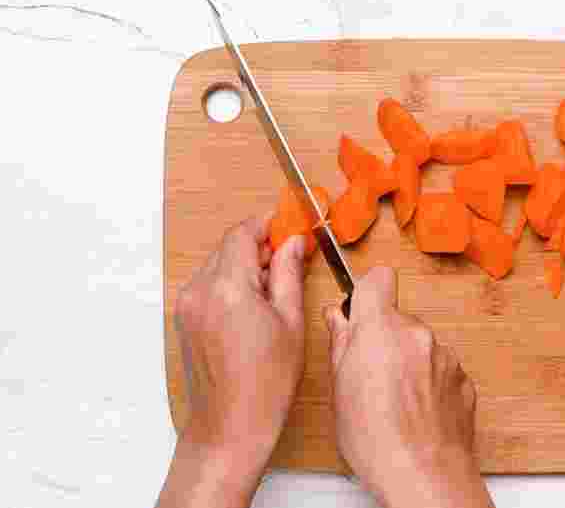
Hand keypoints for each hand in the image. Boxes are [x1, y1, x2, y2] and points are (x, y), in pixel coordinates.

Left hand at [157, 215, 308, 507]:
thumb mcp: (290, 322)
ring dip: (245, 266)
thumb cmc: (265, 384)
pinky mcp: (184, 319)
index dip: (268, 225)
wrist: (229, 426)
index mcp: (228, 288)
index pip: (243, 234)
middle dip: (259, 247)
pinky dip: (231, 284)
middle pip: (228, 247)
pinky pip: (208, 286)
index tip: (289, 227)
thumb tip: (292, 243)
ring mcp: (186, 305)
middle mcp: (199, 291)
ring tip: (275, 289)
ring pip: (218, 266)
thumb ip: (288, 274)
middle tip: (290, 258)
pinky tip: (255, 306)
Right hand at [324, 267, 493, 507]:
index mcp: (381, 329)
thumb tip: (339, 320)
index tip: (361, 308)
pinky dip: (428, 383)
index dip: (368, 291)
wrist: (422, 472)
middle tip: (369, 374)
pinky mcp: (462, 378)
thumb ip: (341, 343)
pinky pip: (439, 369)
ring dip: (408, 362)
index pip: (379, 279)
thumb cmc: (376, 439)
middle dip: (384, 338)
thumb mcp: (339, 388)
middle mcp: (418, 334)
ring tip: (393, 401)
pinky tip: (415, 411)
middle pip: (398, 319)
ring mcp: (444, 356)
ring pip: (420, 346)